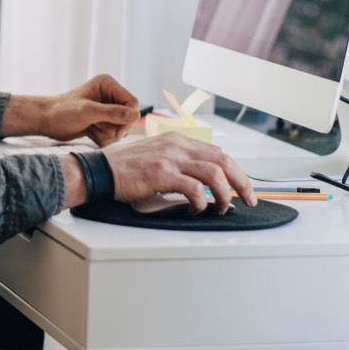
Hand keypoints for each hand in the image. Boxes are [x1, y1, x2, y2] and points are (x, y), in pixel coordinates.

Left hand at [43, 73, 140, 146]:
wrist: (46, 121)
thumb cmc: (62, 112)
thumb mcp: (88, 112)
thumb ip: (113, 113)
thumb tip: (136, 115)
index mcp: (107, 84)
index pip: (132, 103)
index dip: (127, 118)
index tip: (116, 130)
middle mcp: (109, 95)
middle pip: (128, 117)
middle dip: (115, 128)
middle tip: (97, 127)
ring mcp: (106, 108)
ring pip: (121, 128)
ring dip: (108, 134)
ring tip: (91, 128)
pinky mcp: (102, 120)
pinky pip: (113, 134)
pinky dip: (103, 138)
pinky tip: (90, 133)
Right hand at [102, 132, 256, 213]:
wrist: (100, 170)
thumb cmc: (124, 168)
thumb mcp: (156, 155)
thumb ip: (178, 162)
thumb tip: (201, 183)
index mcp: (177, 139)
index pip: (218, 152)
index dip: (236, 171)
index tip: (243, 187)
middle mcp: (177, 145)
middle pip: (223, 160)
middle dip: (242, 182)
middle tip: (249, 199)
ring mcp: (170, 158)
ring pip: (214, 174)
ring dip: (224, 194)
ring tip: (223, 208)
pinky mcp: (161, 174)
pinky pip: (194, 189)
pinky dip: (201, 202)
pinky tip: (197, 210)